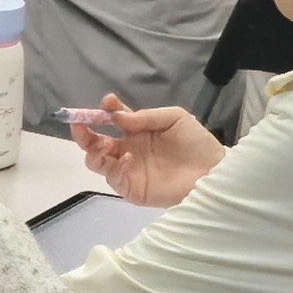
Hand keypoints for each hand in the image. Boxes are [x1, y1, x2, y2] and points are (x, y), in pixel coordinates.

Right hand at [78, 99, 223, 205]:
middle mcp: (128, 149)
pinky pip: (114, 178)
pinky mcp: (132, 188)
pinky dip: (115, 167)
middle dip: (83, 133)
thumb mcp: (174, 118)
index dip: (105, 110)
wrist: (213, 171)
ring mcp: (128, 169)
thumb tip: (117, 116)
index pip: (113, 119)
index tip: (107, 103)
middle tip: (79, 125)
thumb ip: (145, 117)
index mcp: (137, 131)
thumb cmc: (196, 142)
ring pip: (97, 162)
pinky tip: (127, 157)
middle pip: (95, 142)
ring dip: (93, 151)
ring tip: (102, 145)